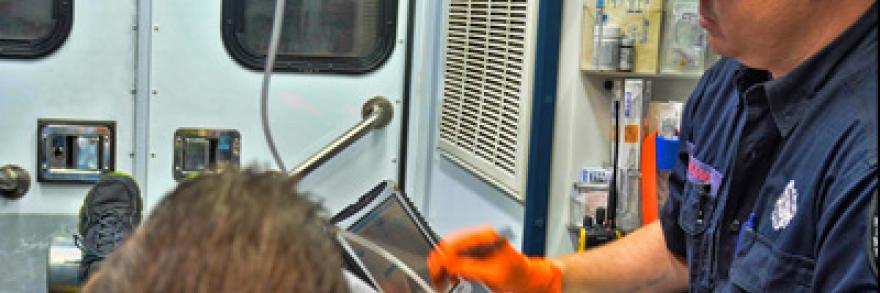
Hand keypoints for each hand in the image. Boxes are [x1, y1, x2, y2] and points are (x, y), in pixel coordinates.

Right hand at [427, 227, 560, 292]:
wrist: (530, 282)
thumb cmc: (520, 274)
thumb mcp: (492, 273)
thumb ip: (468, 267)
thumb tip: (448, 263)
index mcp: (485, 236)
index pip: (454, 242)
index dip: (442, 257)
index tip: (436, 270)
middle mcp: (479, 239)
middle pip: (449, 247)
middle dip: (440, 264)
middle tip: (437, 279)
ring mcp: (476, 248)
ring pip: (450, 255)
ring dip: (443, 269)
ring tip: (441, 282)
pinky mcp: (474, 258)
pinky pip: (455, 263)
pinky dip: (450, 272)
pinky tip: (450, 280)